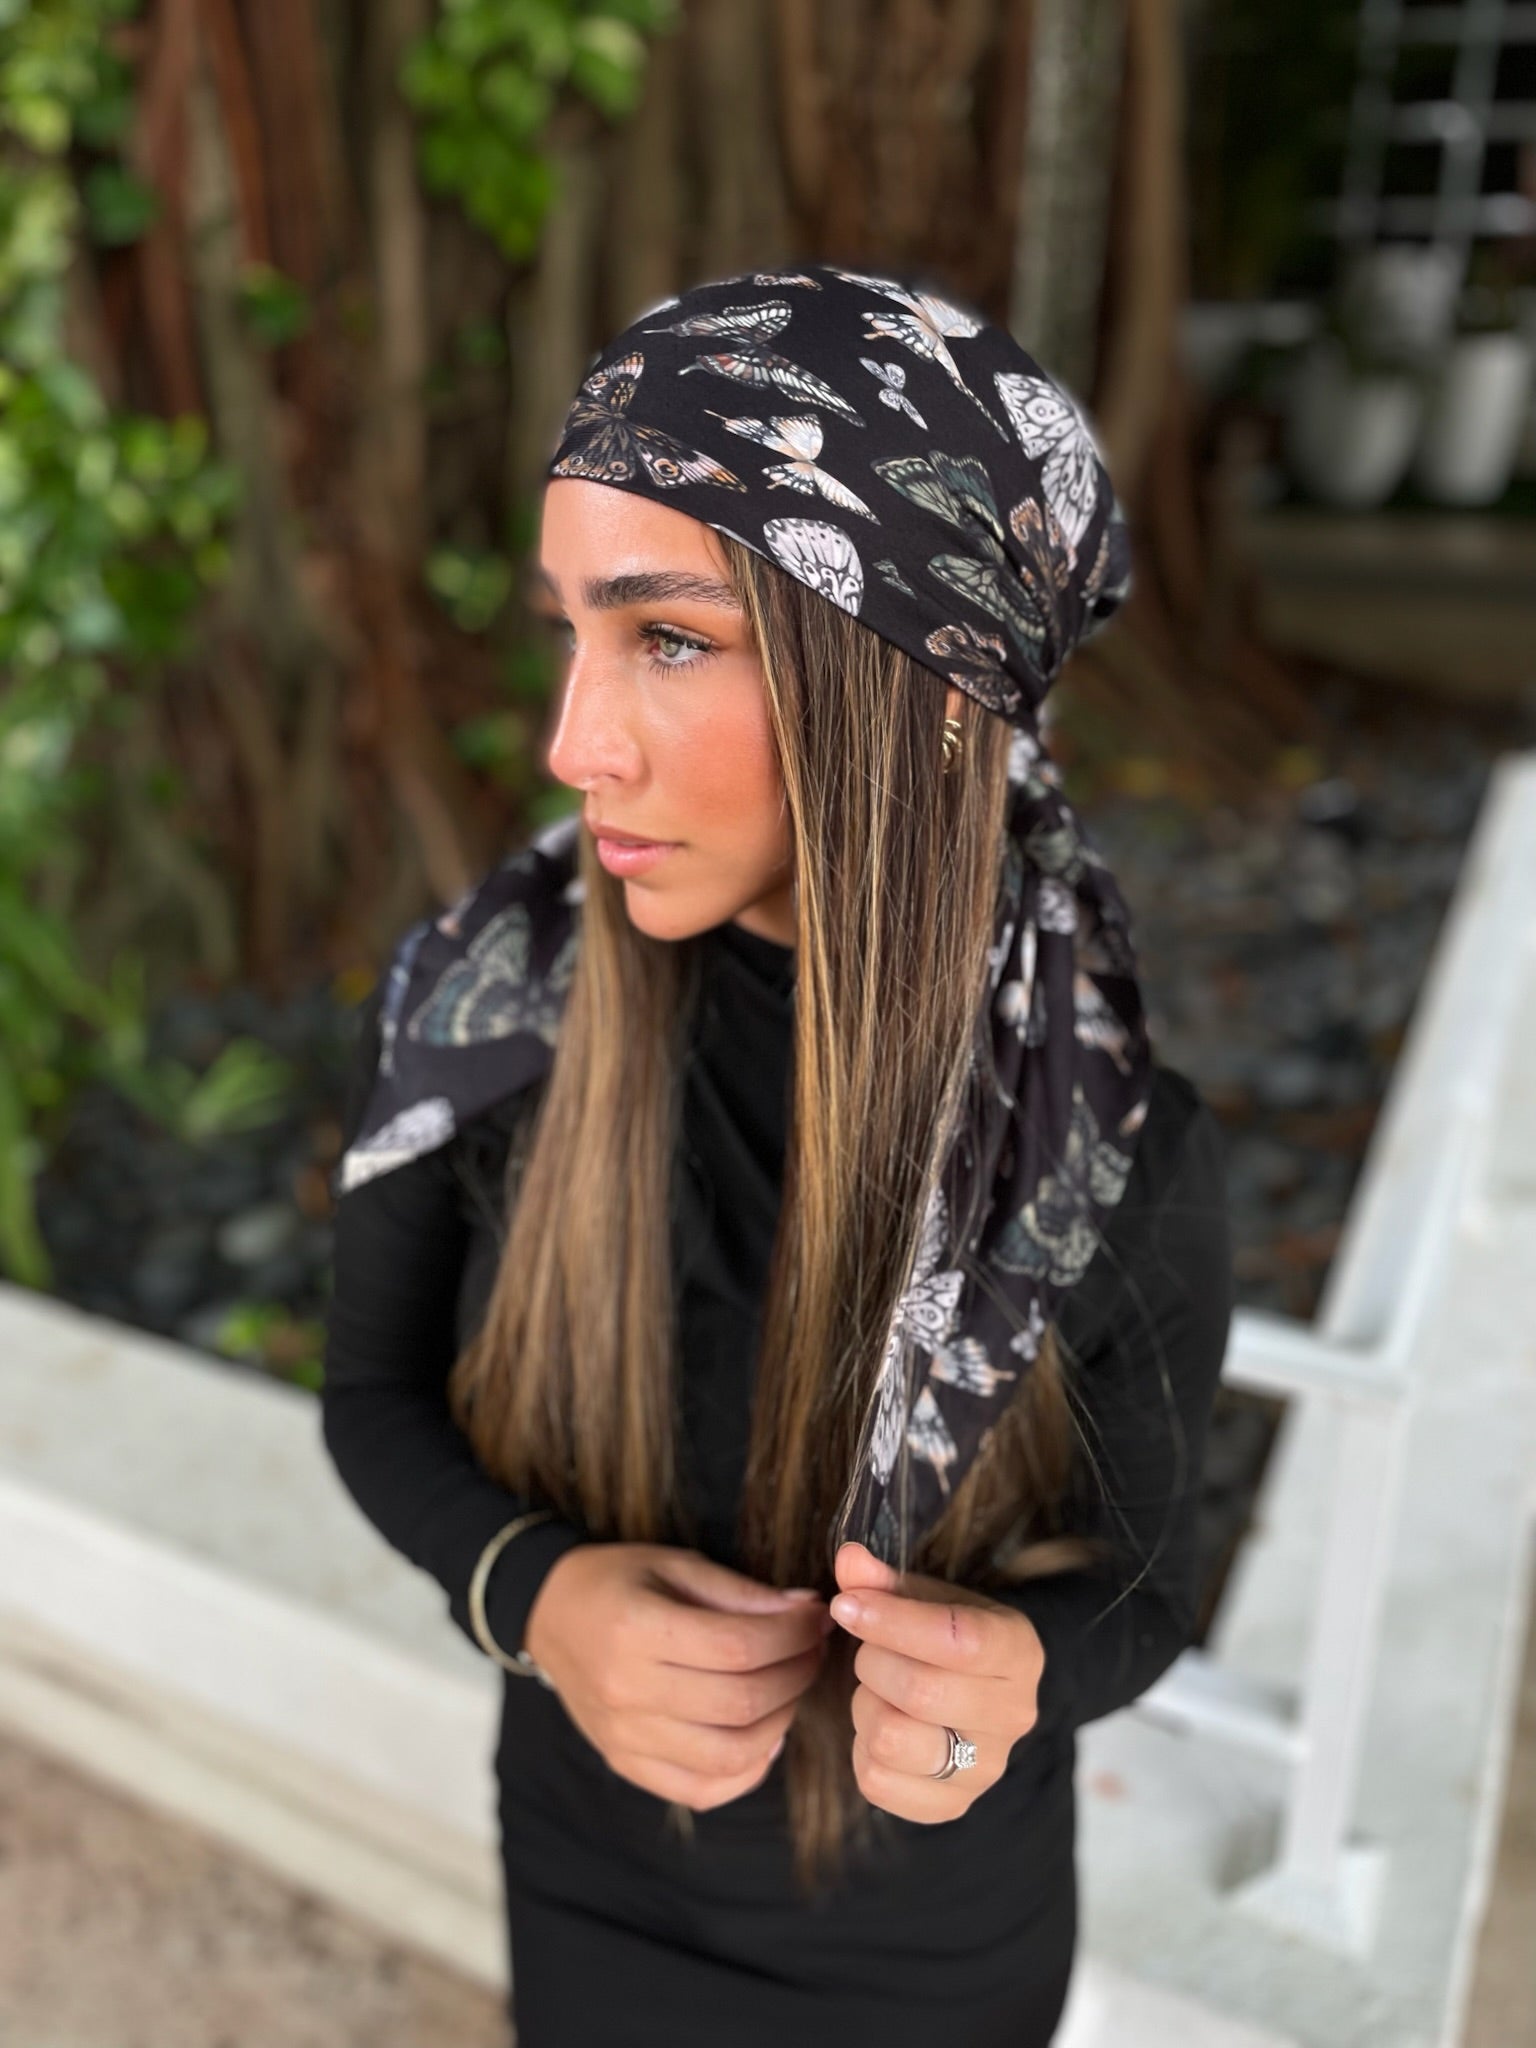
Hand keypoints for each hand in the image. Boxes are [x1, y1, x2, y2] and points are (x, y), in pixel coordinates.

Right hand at [524, 1543, 832, 1811]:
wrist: (551, 1616)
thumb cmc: (619, 1582)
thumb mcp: (676, 1564)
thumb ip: (739, 1592)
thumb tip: (807, 1610)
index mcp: (635, 1629)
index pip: (738, 1646)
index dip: (793, 1634)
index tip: (815, 1617)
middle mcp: (626, 1691)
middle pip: (740, 1702)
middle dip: (796, 1674)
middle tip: (811, 1648)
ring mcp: (624, 1738)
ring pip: (730, 1755)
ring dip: (780, 1723)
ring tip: (789, 1687)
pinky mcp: (627, 1765)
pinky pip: (702, 1790)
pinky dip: (746, 1770)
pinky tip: (761, 1734)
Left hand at [831, 1539, 1044, 1822]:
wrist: (978, 1694)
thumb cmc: (946, 1637)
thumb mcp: (925, 1597)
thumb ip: (884, 1580)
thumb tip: (848, 1558)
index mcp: (1017, 1649)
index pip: (958, 1640)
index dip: (893, 1621)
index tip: (846, 1605)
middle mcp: (1014, 1713)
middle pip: (920, 1692)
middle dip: (872, 1662)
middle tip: (866, 1650)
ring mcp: (987, 1767)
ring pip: (893, 1740)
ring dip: (864, 1707)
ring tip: (874, 1690)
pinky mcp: (953, 1804)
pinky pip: (878, 1783)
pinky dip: (861, 1751)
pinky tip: (878, 1726)